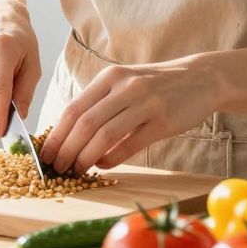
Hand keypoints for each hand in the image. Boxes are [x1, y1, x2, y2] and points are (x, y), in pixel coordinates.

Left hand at [39, 58, 215, 175]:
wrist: (201, 78)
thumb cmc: (156, 85)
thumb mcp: (125, 83)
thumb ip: (100, 102)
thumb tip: (70, 134)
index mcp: (110, 77)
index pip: (74, 108)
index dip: (57, 134)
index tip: (45, 154)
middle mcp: (125, 87)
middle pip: (85, 123)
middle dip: (66, 149)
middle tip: (57, 168)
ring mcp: (145, 103)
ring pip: (105, 134)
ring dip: (86, 157)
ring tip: (77, 170)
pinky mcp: (163, 121)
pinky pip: (130, 144)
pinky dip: (112, 158)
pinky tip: (103, 166)